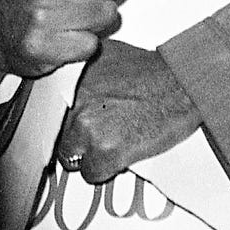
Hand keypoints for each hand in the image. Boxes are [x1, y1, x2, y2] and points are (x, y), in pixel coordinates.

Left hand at [54, 38, 201, 182]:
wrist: (186, 83)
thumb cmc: (155, 72)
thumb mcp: (108, 55)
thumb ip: (79, 70)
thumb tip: (64, 82)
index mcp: (68, 79)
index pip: (42, 111)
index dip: (57, 121)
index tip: (66, 125)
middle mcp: (73, 102)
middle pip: (58, 136)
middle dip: (77, 137)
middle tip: (103, 129)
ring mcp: (87, 128)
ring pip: (72, 158)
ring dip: (91, 154)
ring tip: (117, 138)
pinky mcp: (106, 151)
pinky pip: (93, 174)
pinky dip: (108, 168)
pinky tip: (126, 149)